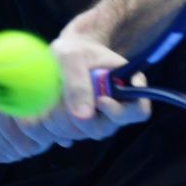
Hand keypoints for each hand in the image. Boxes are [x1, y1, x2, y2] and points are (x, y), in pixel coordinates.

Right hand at [0, 34, 57, 163]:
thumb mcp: (10, 58)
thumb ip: (34, 81)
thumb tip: (63, 102)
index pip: (25, 126)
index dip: (44, 128)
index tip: (55, 122)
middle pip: (18, 144)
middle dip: (37, 142)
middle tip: (49, 133)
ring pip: (6, 153)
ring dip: (23, 148)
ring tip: (34, 136)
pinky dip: (8, 150)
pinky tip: (16, 140)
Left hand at [26, 30, 150, 148]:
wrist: (65, 53)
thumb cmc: (74, 49)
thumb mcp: (72, 57)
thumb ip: (77, 83)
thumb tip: (83, 117)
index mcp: (128, 86)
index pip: (138, 111)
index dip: (119, 111)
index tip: (99, 100)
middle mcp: (116, 108)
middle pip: (103, 129)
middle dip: (78, 116)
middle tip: (61, 95)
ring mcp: (99, 119)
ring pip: (81, 134)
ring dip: (61, 118)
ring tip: (53, 92)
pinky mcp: (80, 126)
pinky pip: (65, 136)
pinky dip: (52, 125)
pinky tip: (47, 106)